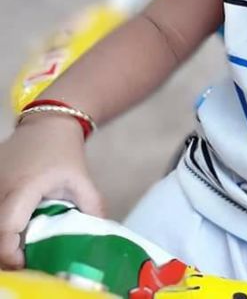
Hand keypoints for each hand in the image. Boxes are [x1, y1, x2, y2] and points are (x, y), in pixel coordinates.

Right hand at [0, 114, 103, 268]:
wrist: (48, 122)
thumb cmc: (64, 151)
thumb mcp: (80, 179)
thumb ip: (91, 208)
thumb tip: (98, 236)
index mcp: (23, 187)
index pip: (6, 230)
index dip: (11, 253)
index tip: (25, 263)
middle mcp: (0, 187)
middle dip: (7, 250)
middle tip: (26, 257)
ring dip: (4, 234)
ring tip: (23, 239)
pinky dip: (1, 221)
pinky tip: (18, 222)